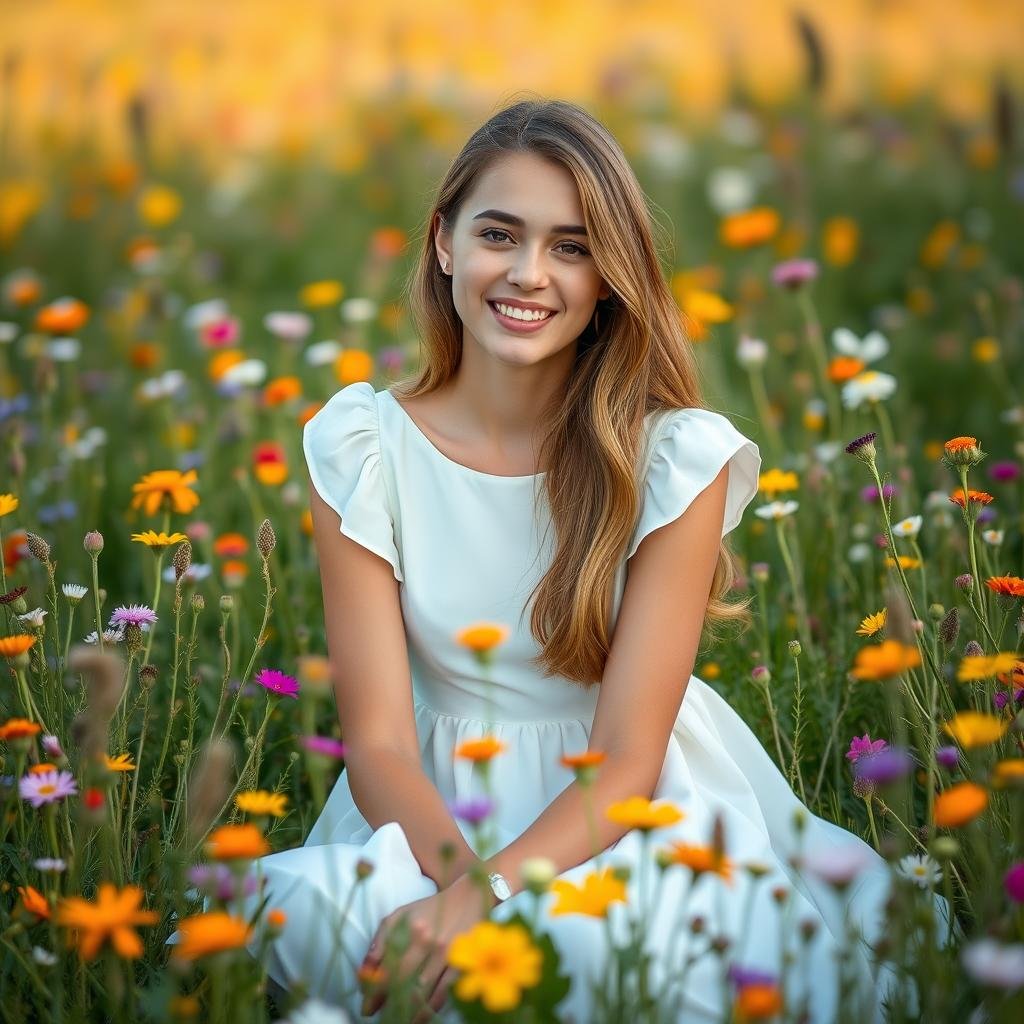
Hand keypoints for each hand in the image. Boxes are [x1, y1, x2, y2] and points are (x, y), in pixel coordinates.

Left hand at [359, 873, 494, 1019]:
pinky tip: (419, 1017)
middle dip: (384, 1003)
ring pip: (421, 992)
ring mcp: (445, 954)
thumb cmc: (429, 909)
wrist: (468, 898)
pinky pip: (442, 993)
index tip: (365, 1005)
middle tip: (374, 1015)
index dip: (372, 990)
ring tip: (397, 1020)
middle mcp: (426, 941)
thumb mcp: (401, 915)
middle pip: (400, 981)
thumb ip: (381, 940)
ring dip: (406, 1011)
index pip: (385, 966)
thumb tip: (364, 971)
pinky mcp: (460, 962)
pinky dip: (429, 1009)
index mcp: (409, 929)